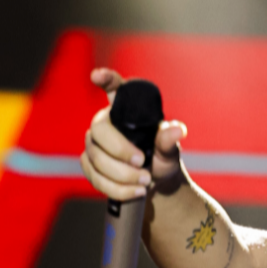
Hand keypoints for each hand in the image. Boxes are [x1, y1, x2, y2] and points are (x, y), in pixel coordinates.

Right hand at [80, 68, 187, 200]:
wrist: (154, 184)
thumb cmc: (161, 158)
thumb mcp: (169, 150)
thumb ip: (169, 140)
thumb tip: (178, 130)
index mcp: (125, 110)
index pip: (114, 88)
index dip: (106, 79)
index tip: (98, 75)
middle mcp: (104, 123)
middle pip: (98, 130)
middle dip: (119, 150)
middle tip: (142, 163)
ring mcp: (93, 144)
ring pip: (96, 158)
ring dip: (122, 175)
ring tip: (145, 182)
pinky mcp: (89, 165)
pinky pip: (95, 177)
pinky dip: (118, 188)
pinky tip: (135, 192)